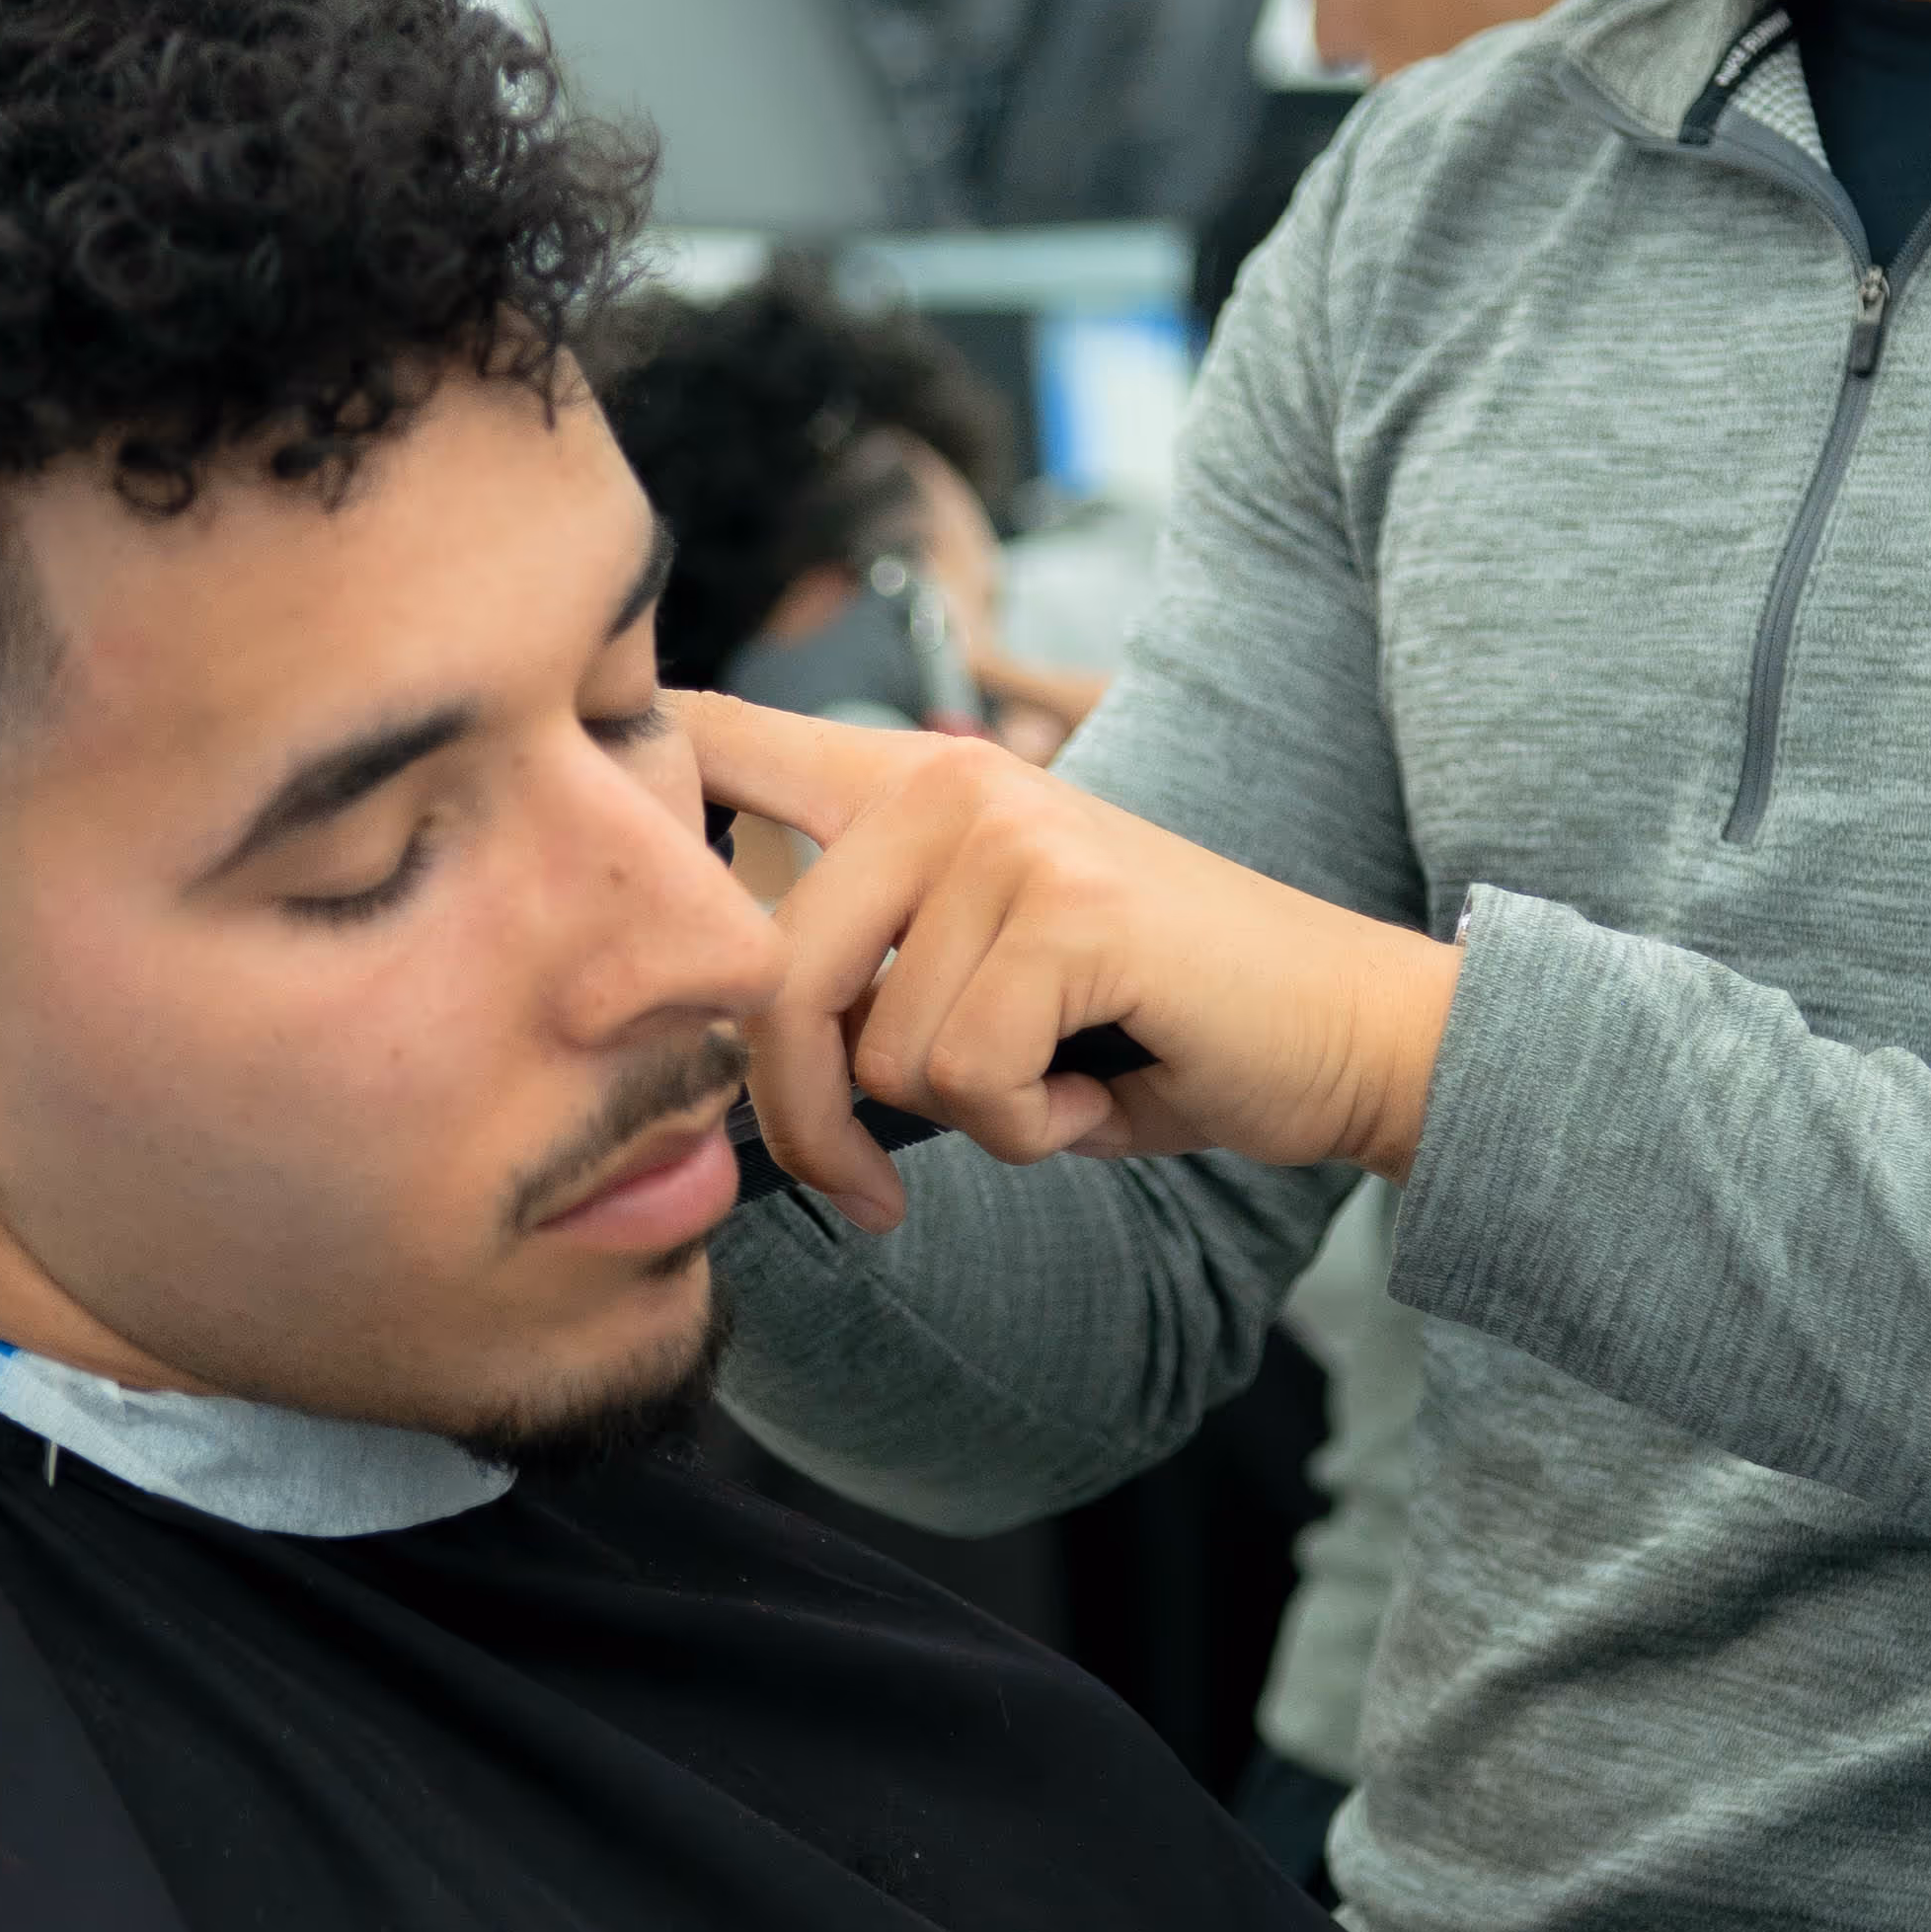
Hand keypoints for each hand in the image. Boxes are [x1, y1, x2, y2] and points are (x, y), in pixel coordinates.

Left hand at [682, 693, 1458, 1235]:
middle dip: (806, 1118)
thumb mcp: (976, 983)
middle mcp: (945, 779)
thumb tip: (712, 1054)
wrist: (1343, 1031)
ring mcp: (1008, 833)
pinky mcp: (1068, 908)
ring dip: (969, 1117)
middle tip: (870, 1191)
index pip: (718, 740)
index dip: (627, 793)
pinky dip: (1032, 1128)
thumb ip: (861, 979)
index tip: (587, 868)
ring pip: (878, 1048)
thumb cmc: (1149, 1029)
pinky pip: (967, 1075)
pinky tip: (1102, 1086)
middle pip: (767, 976)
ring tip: (1062, 1079)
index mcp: (906, 784)